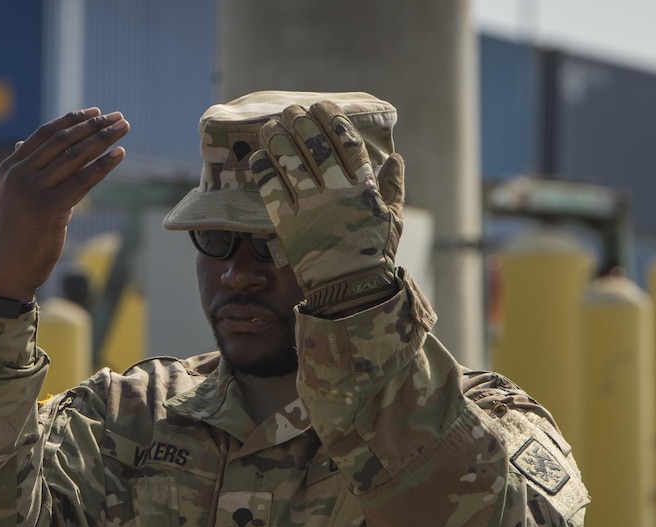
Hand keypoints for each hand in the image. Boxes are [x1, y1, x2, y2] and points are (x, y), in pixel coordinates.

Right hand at [0, 108, 128, 301]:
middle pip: (64, 141)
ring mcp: (33, 191)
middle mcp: (19, 175)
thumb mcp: (10, 196)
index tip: (97, 112)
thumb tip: (24, 142)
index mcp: (10, 168)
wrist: (8, 271)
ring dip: (104, 139)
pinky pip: (83, 181)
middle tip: (119, 118)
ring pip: (75, 157)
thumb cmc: (14, 235)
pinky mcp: (50, 209)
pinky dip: (104, 166)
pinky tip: (120, 155)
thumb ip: (22, 170)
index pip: (46, 134)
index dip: (74, 120)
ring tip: (124, 129)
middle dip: (94, 126)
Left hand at [249, 101, 404, 313]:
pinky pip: (271, 188)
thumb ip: (393, 187)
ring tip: (270, 127)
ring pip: (290, 161)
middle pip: (315, 144)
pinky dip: (263, 169)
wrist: (349, 291)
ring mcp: (311, 208)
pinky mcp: (288, 224)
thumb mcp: (393, 219)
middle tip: (290, 111)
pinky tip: (259, 156)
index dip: (333, 119)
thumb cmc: (373, 255)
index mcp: (365, 188)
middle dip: (300, 122)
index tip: (322, 106)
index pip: (347, 142)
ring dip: (278, 139)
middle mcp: (338, 193)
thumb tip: (396, 158)